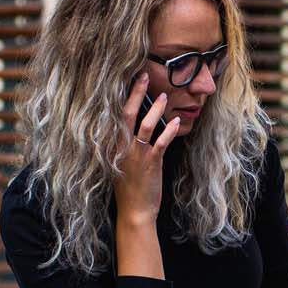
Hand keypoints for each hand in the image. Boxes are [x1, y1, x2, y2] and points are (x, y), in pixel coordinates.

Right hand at [113, 71, 180, 226]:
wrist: (134, 211)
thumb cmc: (128, 186)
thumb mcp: (118, 162)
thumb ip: (120, 143)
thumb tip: (129, 123)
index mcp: (111, 145)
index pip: (113, 115)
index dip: (120, 96)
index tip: (126, 79)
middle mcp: (121, 147)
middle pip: (126, 114)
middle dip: (135, 93)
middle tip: (143, 76)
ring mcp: (136, 155)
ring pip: (145, 125)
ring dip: (155, 109)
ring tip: (163, 96)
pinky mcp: (151, 163)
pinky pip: (161, 142)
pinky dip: (169, 131)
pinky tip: (176, 122)